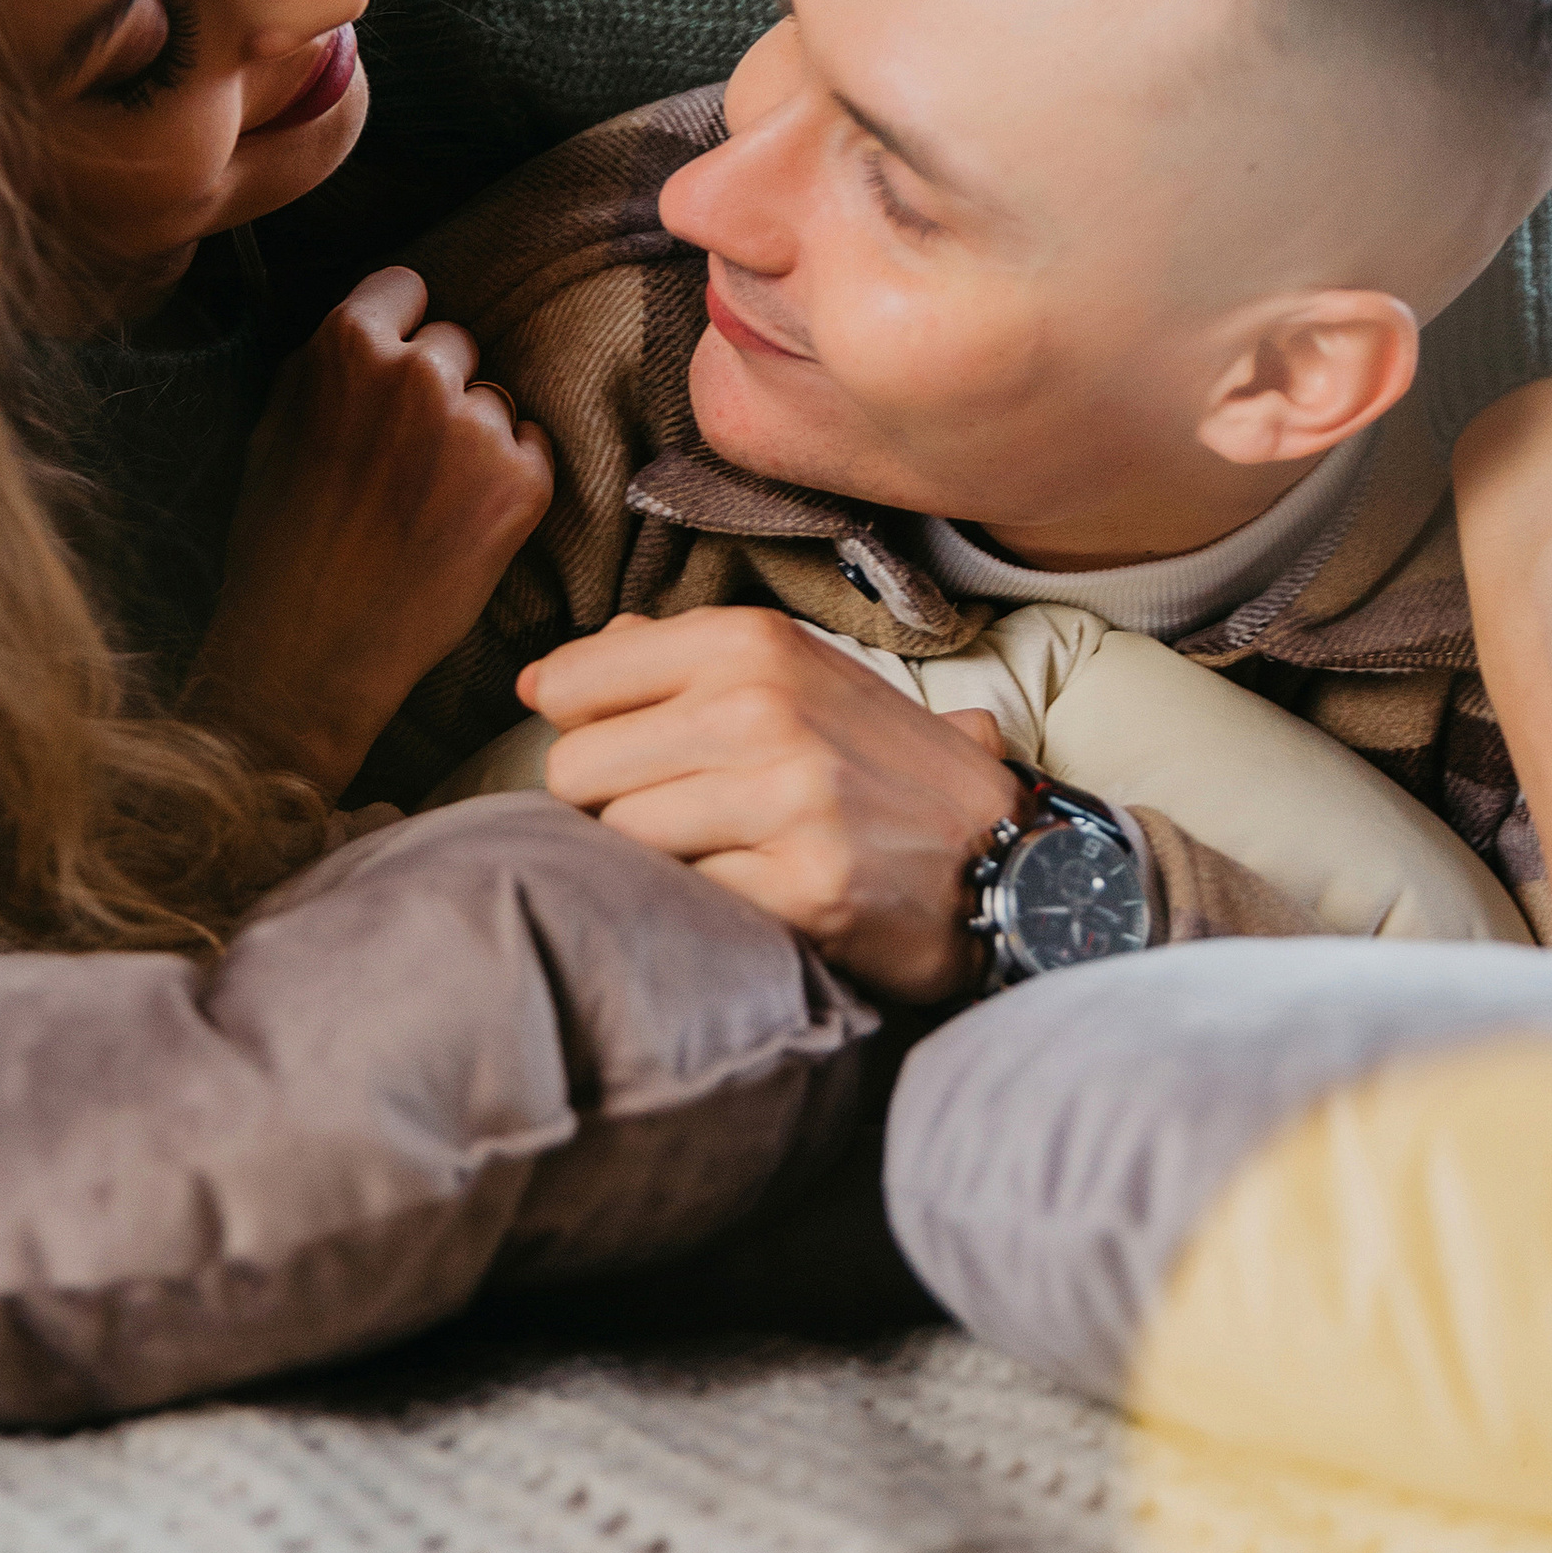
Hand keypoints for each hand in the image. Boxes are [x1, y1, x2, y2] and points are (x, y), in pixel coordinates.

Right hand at [190, 268, 551, 798]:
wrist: (309, 653)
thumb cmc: (281, 543)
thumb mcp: (276, 425)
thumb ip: (330, 363)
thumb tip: (385, 322)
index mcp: (348, 345)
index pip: (407, 289)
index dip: (398, 333)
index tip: (388, 377)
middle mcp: (419, 373)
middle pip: (456, 343)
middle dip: (437, 388)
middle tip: (400, 461)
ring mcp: (476, 427)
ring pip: (495, 400)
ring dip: (474, 438)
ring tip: (423, 504)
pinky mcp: (522, 483)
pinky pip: (531, 449)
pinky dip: (508, 482)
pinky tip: (459, 526)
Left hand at [518, 604, 1017, 1000]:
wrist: (1005, 861)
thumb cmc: (879, 768)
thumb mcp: (794, 676)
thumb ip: (673, 661)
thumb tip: (547, 675)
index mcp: (750, 643)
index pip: (572, 682)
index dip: (580, 728)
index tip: (622, 751)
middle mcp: (762, 707)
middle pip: (575, 767)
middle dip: (603, 804)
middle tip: (672, 817)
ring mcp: (784, 797)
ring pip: (619, 837)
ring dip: (651, 862)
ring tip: (717, 858)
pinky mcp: (802, 887)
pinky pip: (681, 900)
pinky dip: (699, 909)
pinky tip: (749, 898)